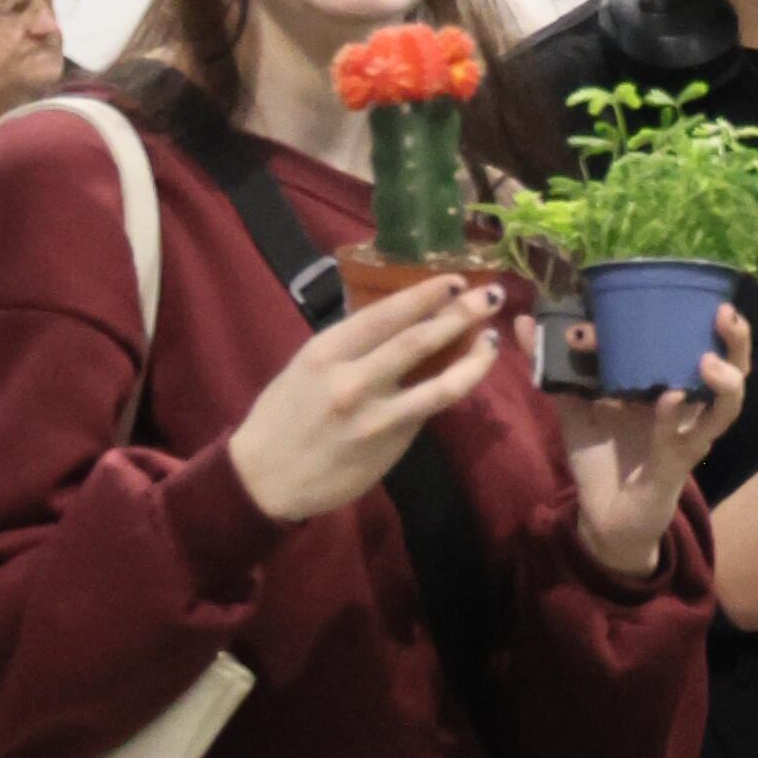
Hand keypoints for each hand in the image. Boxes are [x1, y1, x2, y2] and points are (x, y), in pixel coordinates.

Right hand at [228, 272, 503, 523]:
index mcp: (326, 351)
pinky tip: (469, 374)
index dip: (426, 294)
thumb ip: (349, 345)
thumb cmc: (283, 416)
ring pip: (440, 381)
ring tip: (493, 337)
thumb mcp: (306, 366)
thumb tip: (396, 318)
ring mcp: (374, 415)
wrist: (265, 478)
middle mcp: (351, 379)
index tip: (454, 279)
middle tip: (492, 295)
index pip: (386, 314)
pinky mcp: (390, 443)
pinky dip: (455, 388)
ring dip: (474, 357)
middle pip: (419, 340)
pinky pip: (430, 410)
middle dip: (460, 313)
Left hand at [556, 308, 741, 581]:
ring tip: (708, 358)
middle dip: (736, 339)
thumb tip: (525, 320)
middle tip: (724, 310)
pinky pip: (687, 440)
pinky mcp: (678, 465)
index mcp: (669, 385)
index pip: (691, 342)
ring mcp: (688, 435)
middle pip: (732, 367)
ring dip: (726, 379)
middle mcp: (688, 407)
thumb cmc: (599, 460)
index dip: (673, 318)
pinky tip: (671, 399)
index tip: (624, 306)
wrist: (602, 519)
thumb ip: (555, 368)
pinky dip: (677, 419)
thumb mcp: (573, 407)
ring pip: (728, 405)